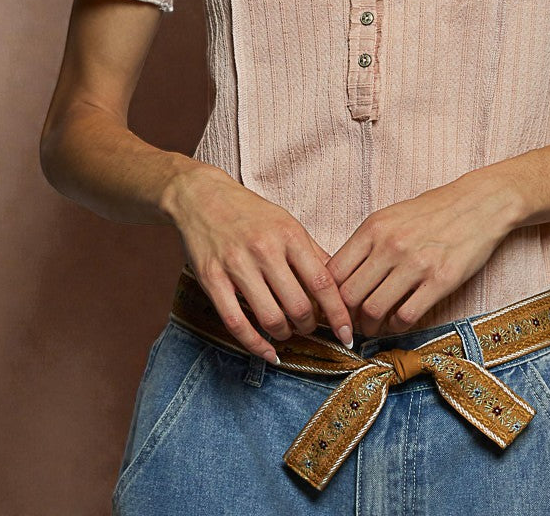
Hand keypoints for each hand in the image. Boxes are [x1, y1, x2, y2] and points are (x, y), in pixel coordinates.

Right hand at [165, 164, 354, 360]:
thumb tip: (339, 284)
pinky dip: (255, 345)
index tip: (347, 334)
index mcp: (289, 235)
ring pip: (269, 318)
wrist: (202, 196)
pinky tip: (267, 352)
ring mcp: (236, 265)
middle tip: (310, 327)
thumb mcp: (287, 223)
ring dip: (285, 334)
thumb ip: (312, 253)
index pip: (322, 282)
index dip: (338, 313)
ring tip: (287, 332)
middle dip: (309, 326)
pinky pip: (236, 323)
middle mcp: (264, 250)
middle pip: (298, 306)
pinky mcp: (212, 279)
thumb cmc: (250, 213)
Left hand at [324, 170, 515, 337]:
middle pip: (349, 296)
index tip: (333, 306)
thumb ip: (366, 244)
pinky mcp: (441, 281)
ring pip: (374, 310)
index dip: (328, 296)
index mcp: (374, 227)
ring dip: (370, 326)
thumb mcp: (391, 216)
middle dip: (346, 316)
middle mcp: (391, 245)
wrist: (480, 203)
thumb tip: (339, 277)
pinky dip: (397, 326)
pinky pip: (406, 316)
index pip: (333, 272)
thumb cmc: (433, 211)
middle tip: (352, 323)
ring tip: (374, 327)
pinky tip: (398, 322)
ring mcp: (416, 264)